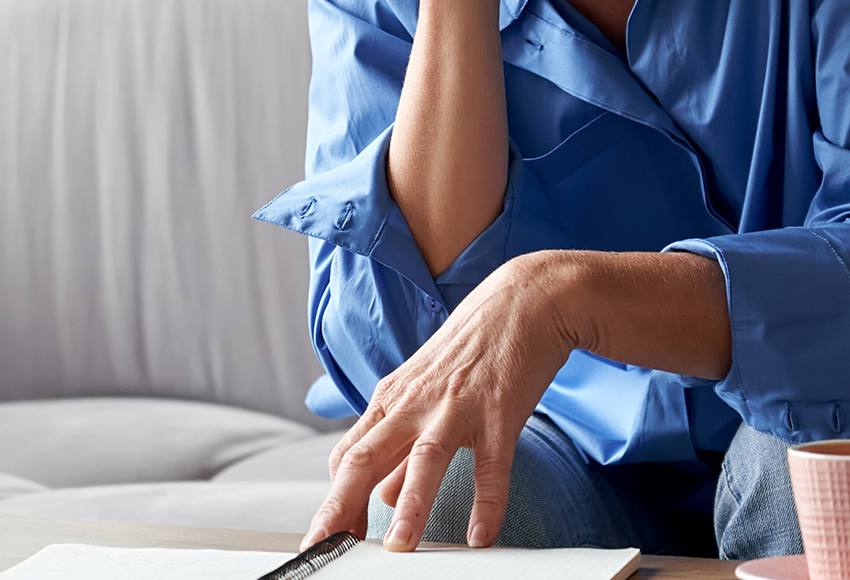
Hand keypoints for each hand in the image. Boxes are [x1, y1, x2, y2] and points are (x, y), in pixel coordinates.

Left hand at [301, 253, 579, 550]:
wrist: (523, 301)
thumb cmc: (470, 349)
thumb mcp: (424, 393)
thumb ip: (400, 446)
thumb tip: (380, 494)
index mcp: (391, 400)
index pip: (348, 456)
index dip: (334, 499)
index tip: (326, 537)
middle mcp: (414, 404)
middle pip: (366, 457)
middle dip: (342, 506)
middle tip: (326, 546)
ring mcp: (456, 407)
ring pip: (424, 460)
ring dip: (410, 506)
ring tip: (399, 548)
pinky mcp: (499, 411)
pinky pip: (492, 464)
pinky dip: (487, 502)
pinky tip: (481, 535)